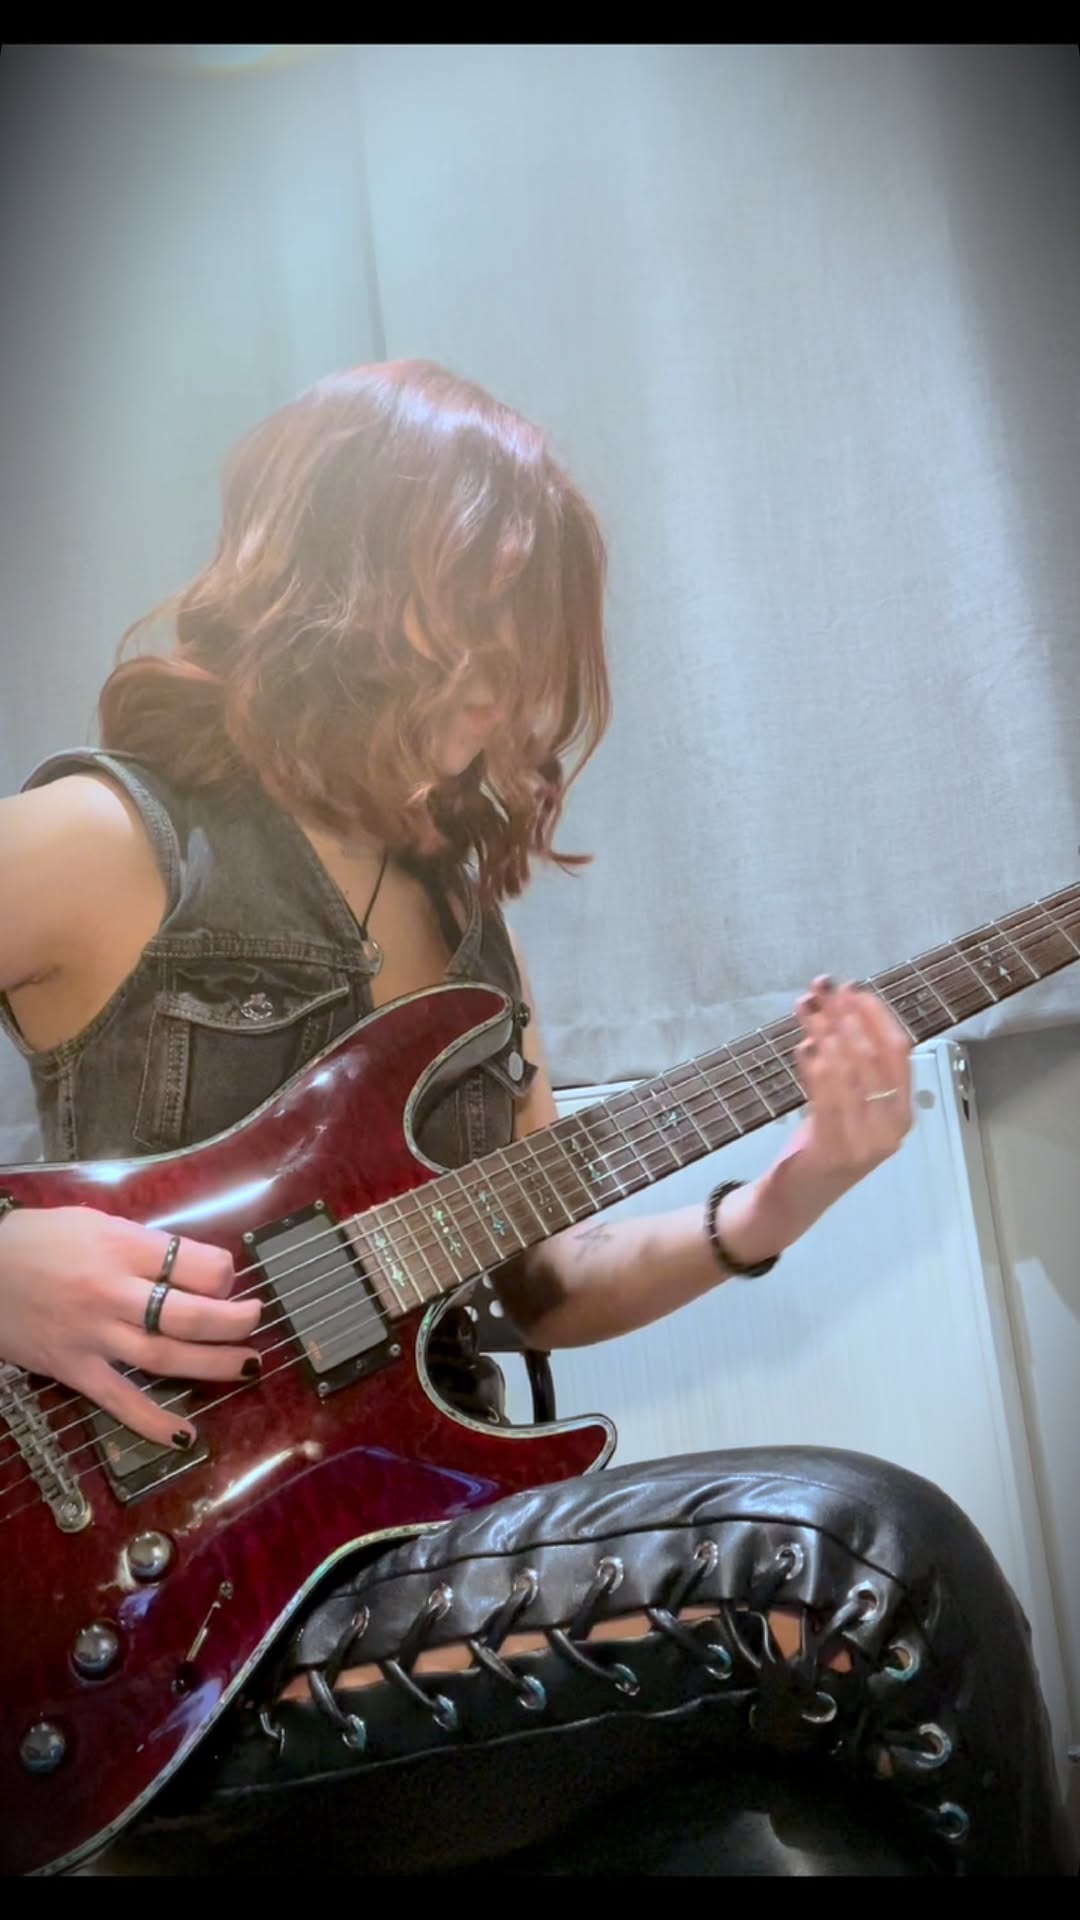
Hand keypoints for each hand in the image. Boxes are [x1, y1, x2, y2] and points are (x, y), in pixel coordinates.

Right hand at [0, 1206, 259, 1447]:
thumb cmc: (36, 1241)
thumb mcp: (91, 1222)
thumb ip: (139, 1243)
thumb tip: (186, 1264)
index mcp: (121, 1247)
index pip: (194, 1263)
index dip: (223, 1273)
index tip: (226, 1279)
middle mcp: (112, 1292)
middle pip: (189, 1314)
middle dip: (234, 1320)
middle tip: (256, 1320)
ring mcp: (93, 1335)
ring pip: (166, 1356)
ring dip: (214, 1364)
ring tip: (248, 1365)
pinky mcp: (73, 1369)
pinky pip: (119, 1400)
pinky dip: (153, 1422)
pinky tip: (186, 1435)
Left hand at [792, 977, 912, 1181]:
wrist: (797, 1197)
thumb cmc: (824, 1144)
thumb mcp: (848, 1102)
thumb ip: (850, 1064)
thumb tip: (838, 1007)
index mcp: (902, 1113)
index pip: (897, 1052)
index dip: (876, 1015)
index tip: (853, 988)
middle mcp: (890, 1127)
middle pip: (871, 1056)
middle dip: (846, 1015)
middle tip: (824, 989)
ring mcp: (863, 1141)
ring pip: (846, 1071)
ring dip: (824, 1031)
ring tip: (808, 1007)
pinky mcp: (833, 1149)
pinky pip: (824, 1096)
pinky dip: (813, 1064)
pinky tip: (803, 1043)